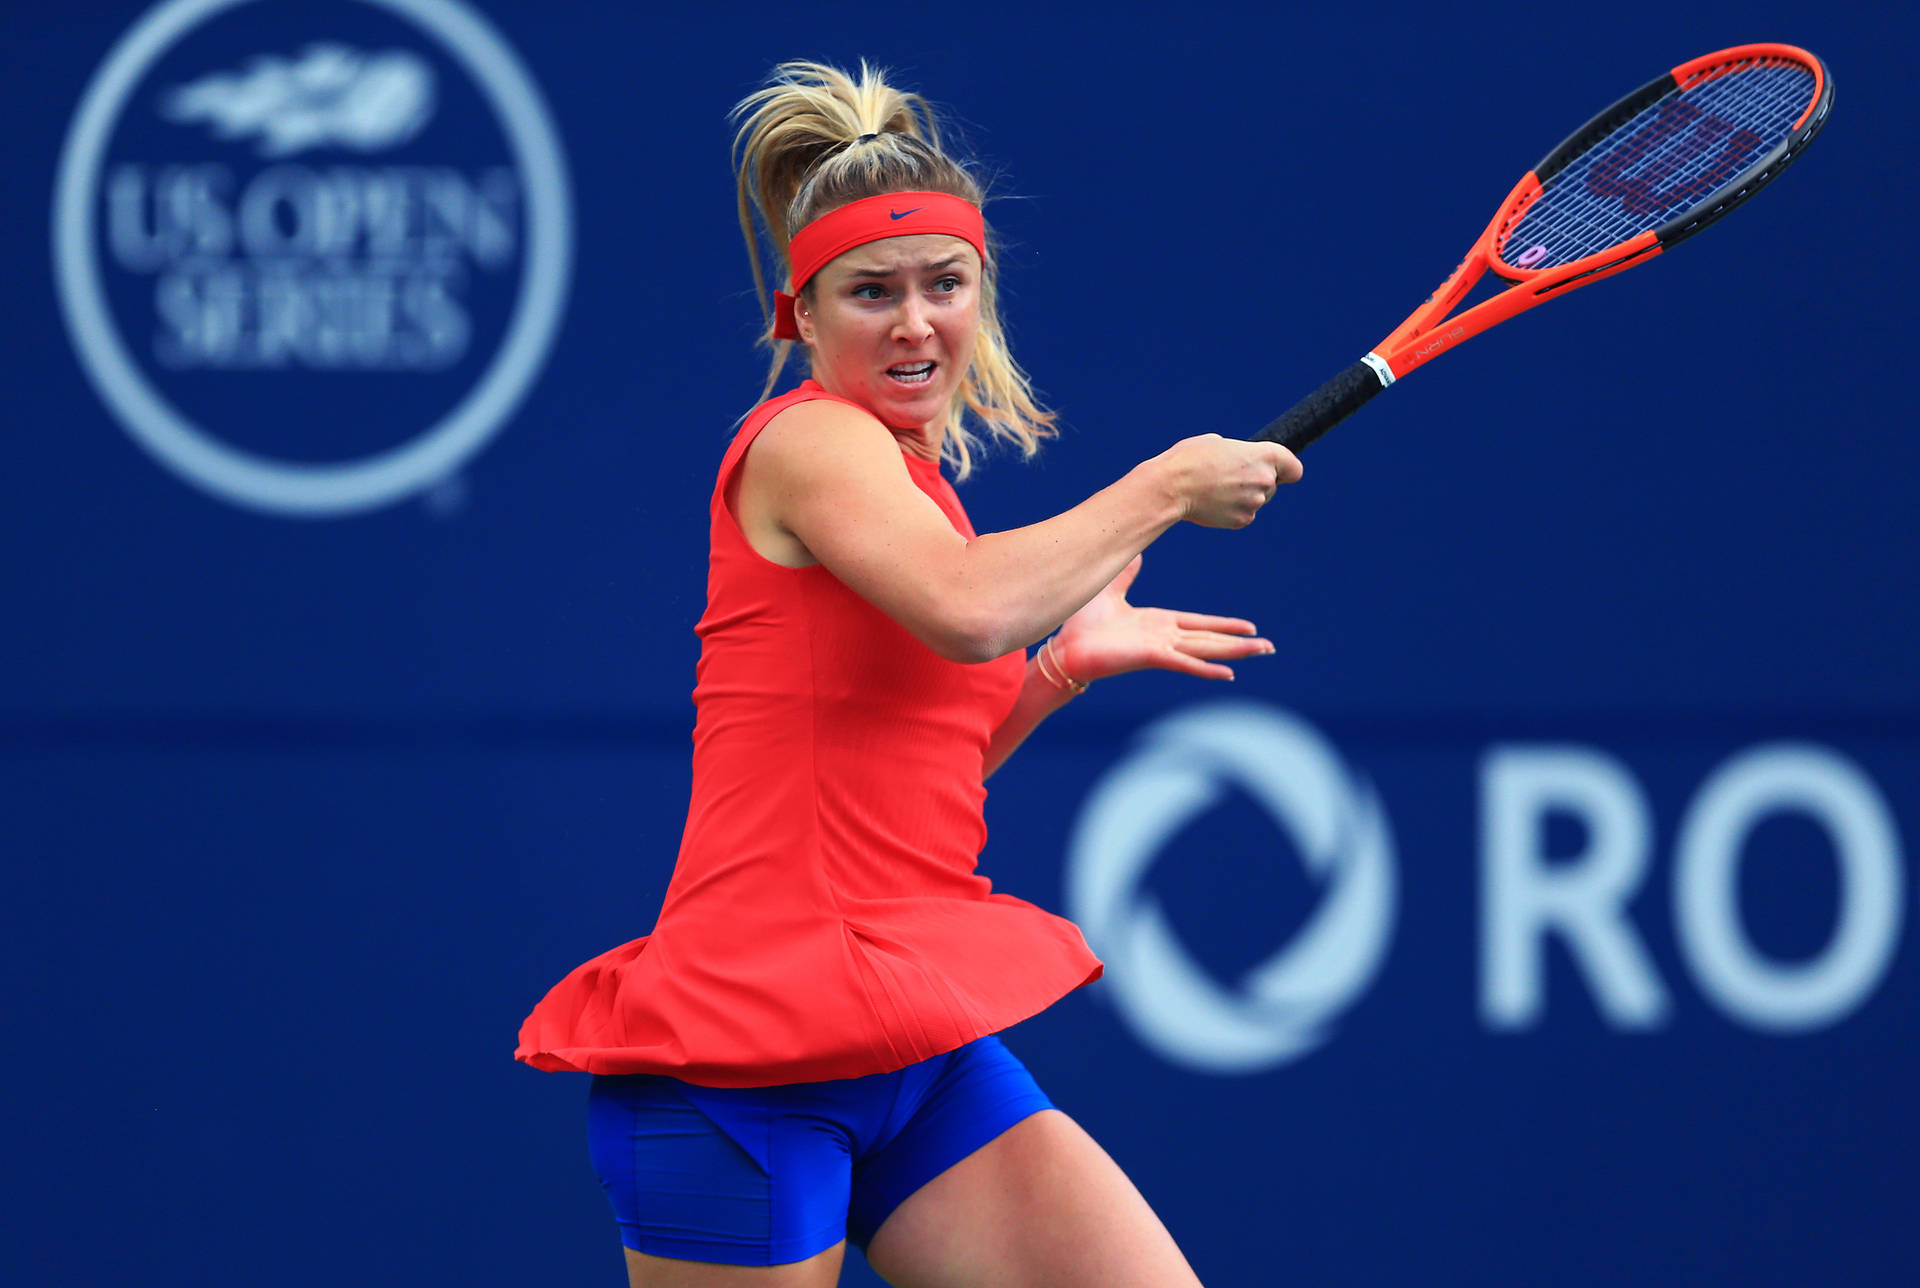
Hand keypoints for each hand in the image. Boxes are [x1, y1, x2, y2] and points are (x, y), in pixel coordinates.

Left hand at [1050, 555, 1273, 683]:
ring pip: (1205, 650)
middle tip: (1269, 647)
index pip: (1200, 625)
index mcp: (1158, 624)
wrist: (1062, 647)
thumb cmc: (1082, 625)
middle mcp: (1164, 638)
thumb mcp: (1110, 591)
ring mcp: (1159, 649)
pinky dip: (1206, 668)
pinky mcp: (1150, 657)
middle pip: (1210, 640)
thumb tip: (1136, 555)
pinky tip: (1228, 673)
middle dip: (1240, 643)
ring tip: (1261, 652)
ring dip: (1234, 652)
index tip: (1250, 628)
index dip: (1225, 626)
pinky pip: (1184, 662)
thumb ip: (1126, 576)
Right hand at [1155, 435, 1300, 528]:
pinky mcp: (1242, 520)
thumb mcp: (1216, 443)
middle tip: (1228, 477)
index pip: (1294, 469)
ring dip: (1242, 496)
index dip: (1286, 470)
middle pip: (1272, 485)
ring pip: (1256, 500)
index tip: (1277, 472)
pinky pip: (1243, 514)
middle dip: (1255, 482)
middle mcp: (1265, 480)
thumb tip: (1238, 463)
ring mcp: (1255, 503)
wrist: (1170, 488)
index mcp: (1264, 455)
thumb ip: (1238, 453)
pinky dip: (1231, 510)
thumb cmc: (1189, 460)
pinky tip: (1212, 503)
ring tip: (1215, 489)